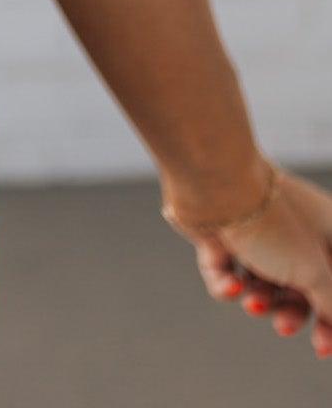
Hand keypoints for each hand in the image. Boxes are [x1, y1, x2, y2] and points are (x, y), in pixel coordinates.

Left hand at [164, 166, 331, 362]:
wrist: (215, 187)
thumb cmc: (271, 223)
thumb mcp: (314, 272)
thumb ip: (331, 303)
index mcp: (322, 229)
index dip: (330, 318)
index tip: (323, 347)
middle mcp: (289, 229)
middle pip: (296, 285)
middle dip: (290, 313)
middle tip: (282, 328)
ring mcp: (253, 230)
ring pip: (259, 282)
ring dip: (258, 300)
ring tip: (251, 302)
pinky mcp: (219, 234)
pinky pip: (225, 271)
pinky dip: (227, 285)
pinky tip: (231, 286)